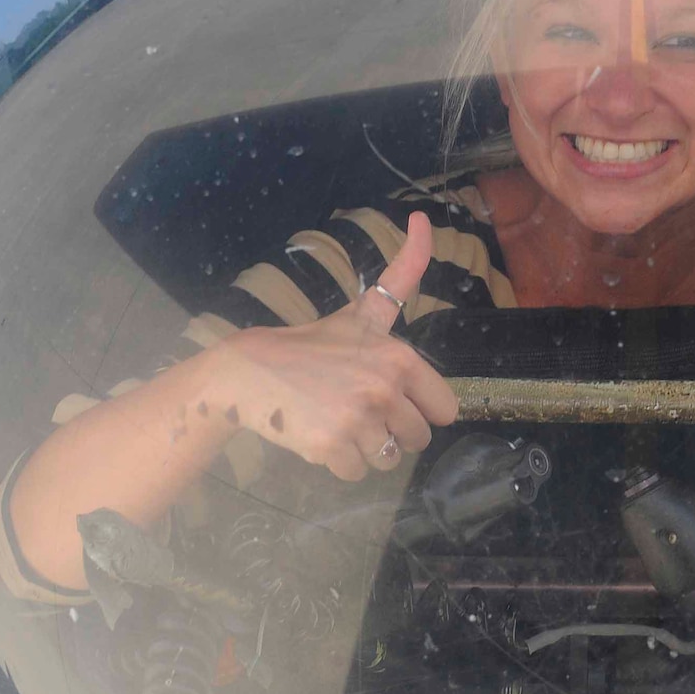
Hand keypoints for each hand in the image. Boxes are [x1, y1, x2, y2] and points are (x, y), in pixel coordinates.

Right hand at [202, 213, 458, 480]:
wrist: (249, 371)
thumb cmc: (312, 345)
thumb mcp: (363, 312)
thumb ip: (402, 274)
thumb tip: (423, 219)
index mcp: (400, 359)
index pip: (445, 409)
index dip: (420, 409)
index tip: (392, 397)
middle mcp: (384, 389)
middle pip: (417, 439)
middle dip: (390, 431)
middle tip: (356, 409)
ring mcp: (357, 419)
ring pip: (387, 460)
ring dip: (365, 450)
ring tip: (337, 421)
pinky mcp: (331, 446)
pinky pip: (357, 474)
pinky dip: (339, 464)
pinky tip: (319, 435)